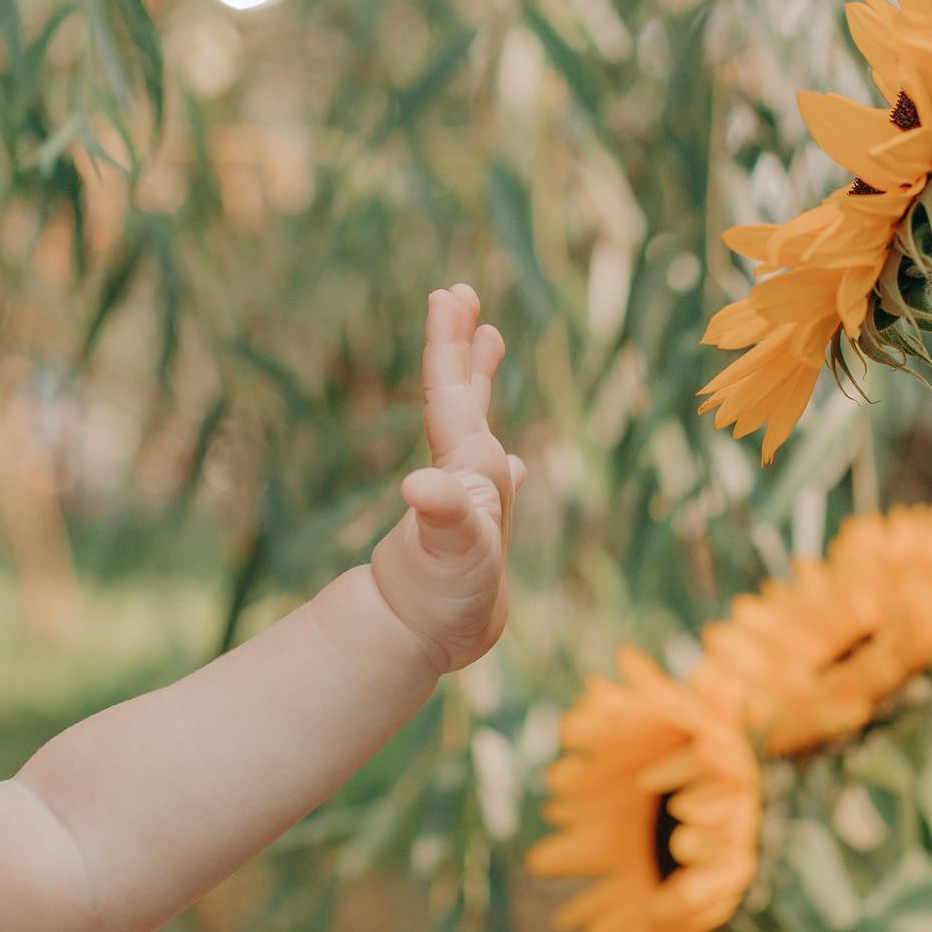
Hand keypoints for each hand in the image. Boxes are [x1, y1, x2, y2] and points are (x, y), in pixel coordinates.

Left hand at [370, 285, 524, 672]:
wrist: (424, 640)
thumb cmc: (444, 598)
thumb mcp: (451, 553)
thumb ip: (443, 516)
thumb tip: (419, 485)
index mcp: (460, 466)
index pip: (447, 392)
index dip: (446, 343)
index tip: (446, 294)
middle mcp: (460, 473)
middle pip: (456, 394)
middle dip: (459, 343)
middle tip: (458, 291)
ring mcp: (469, 500)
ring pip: (474, 426)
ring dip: (479, 381)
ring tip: (490, 339)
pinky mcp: (477, 532)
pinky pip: (493, 481)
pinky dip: (502, 461)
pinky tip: (512, 464)